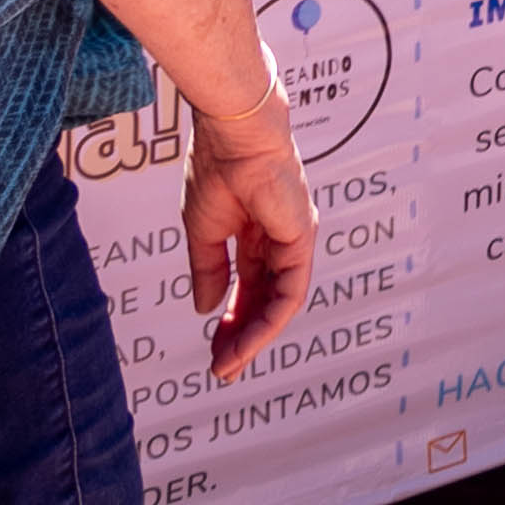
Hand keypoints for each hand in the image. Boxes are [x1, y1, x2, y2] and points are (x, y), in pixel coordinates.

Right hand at [182, 97, 317, 375]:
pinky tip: (246, 343)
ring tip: (228, 365)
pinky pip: (289, 293)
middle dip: (242, 337)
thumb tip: (206, 308)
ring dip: (254, 338)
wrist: (233, 135)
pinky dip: (268, 322)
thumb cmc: (217, 168)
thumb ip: (209, 269)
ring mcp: (293, 241)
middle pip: (264, 300)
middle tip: (222, 369)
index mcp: (255, 232)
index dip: (230, 320)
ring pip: (278, 304)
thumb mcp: (203, 231)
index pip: (248, 287)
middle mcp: (278, 239)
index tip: (213, 350)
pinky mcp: (301, 241)